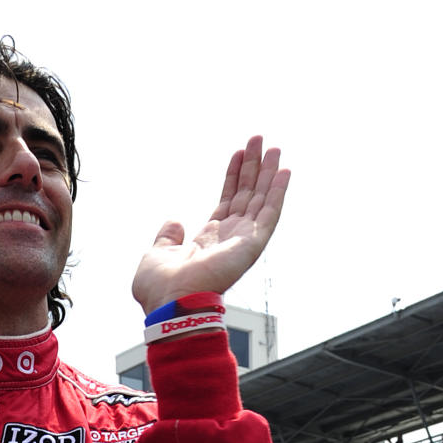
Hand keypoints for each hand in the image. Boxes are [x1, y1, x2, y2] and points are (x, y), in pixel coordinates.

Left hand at [132, 135, 289, 312]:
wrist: (170, 302)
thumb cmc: (160, 288)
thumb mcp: (157, 254)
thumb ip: (167, 237)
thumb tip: (175, 222)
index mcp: (209, 241)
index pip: (227, 202)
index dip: (233, 177)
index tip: (238, 154)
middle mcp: (229, 239)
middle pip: (247, 196)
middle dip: (253, 168)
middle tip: (259, 140)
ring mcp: (242, 241)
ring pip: (261, 200)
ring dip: (268, 173)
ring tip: (273, 147)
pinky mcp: (252, 244)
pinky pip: (270, 213)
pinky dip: (278, 192)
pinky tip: (284, 171)